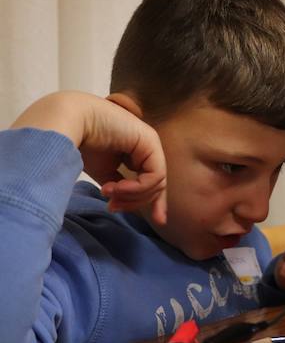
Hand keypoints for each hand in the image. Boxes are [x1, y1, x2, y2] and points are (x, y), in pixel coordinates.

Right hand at [11, 91, 166, 224]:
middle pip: (156, 186)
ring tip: (108, 194)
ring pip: (156, 183)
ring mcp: (150, 143)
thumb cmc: (81, 144)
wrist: (71, 121)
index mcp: (139, 153)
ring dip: (132, 196)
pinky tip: (115, 188)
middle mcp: (148, 148)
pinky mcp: (150, 141)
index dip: (154, 202)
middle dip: (135, 202)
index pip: (154, 182)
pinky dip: (136, 188)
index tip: (156, 221)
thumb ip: (119, 186)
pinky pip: (154, 175)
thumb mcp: (104, 172)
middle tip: (112, 206)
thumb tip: (125, 204)